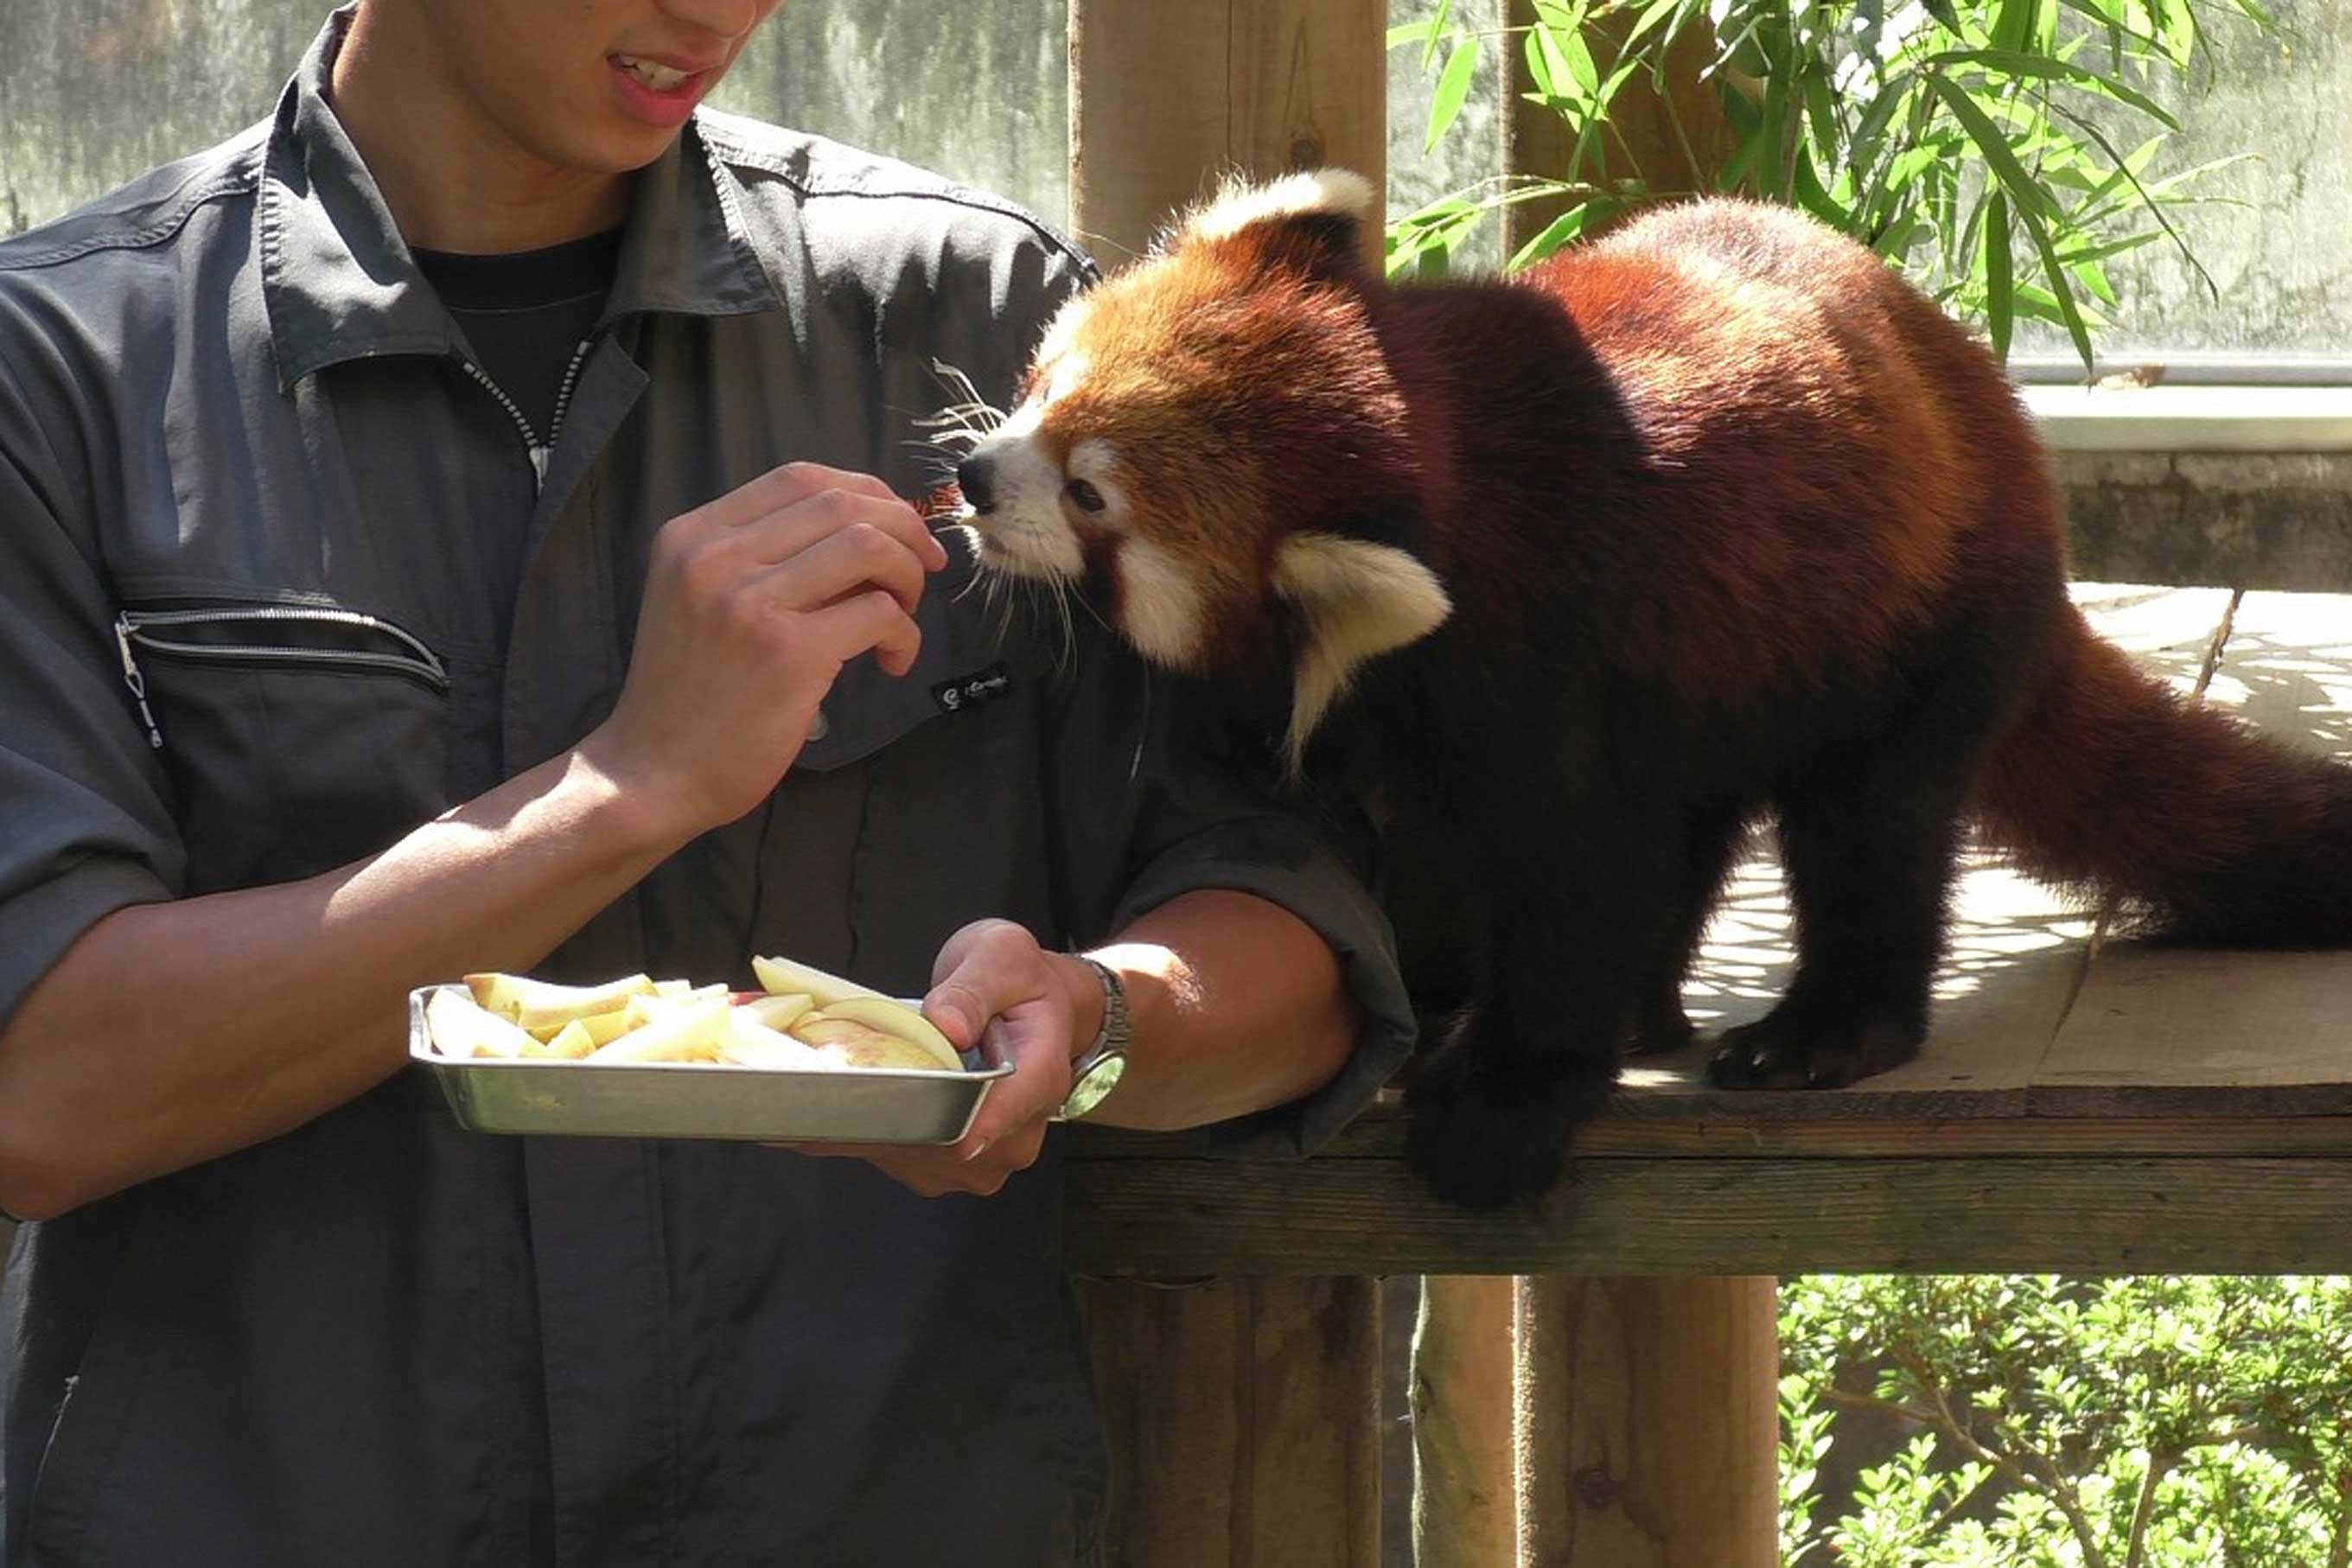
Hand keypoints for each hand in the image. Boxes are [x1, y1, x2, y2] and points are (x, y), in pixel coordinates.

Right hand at [577, 461, 948, 836]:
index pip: (800, 478)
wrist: (653, 773)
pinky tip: (892, 661)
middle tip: (922, 570)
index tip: (897, 527)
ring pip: (868, 547)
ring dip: (908, 576)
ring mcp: (750, 602)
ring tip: (904, 614)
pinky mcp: (788, 652)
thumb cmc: (688, 693)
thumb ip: (762, 559)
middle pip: (842, 504)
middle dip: (903, 530)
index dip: (866, 494)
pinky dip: (905, 634)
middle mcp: (716, 557)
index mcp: (692, 535)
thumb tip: (865, 534)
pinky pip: (879, 613)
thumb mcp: (700, 600)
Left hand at [783, 919, 1104, 1197]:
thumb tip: (947, 1025)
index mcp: (1038, 1083)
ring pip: (905, 1155)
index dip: (920, 1119)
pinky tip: (843, 1095)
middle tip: (831, 1066)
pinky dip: (863, 1128)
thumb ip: (974, 988)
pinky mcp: (947, 1163)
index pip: (981, 1124)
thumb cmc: (1023, 983)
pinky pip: (894, 1157)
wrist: (1036, 1007)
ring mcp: (979, 1158)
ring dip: (865, 1120)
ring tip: (840, 1075)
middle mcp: (1013, 1136)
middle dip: (878, 1109)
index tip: (862, 1101)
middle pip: (933, 1146)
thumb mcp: (1003, 957)